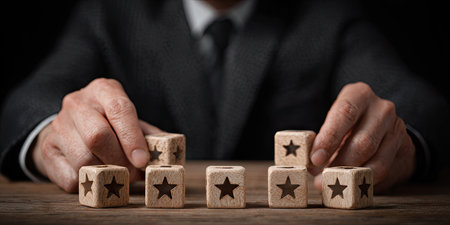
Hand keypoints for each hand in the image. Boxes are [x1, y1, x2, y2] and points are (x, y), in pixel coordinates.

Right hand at [32, 78, 162, 191]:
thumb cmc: (109, 124)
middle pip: (98, 135)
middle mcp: (78, 103)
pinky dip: (88, 183)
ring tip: (119, 177)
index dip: (133, 138)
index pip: (120, 109)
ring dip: (106, 174)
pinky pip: (70, 176)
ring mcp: (58, 125)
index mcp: (103, 90)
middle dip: (120, 159)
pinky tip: (97, 178)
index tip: (142, 160)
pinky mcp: (47, 149)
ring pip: (83, 158)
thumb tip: (167, 154)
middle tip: (134, 174)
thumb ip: (149, 135)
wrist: (69, 128)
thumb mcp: (130, 122)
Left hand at [310, 82, 415, 192]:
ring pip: (376, 158)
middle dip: (339, 164)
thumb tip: (311, 166)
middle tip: (321, 181)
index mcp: (359, 95)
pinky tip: (351, 186)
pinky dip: (365, 180)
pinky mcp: (405, 147)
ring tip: (333, 186)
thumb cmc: (348, 126)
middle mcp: (381, 108)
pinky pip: (385, 169)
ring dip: (351, 176)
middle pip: (362, 140)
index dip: (329, 138)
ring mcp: (397, 128)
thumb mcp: (335, 125)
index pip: (345, 113)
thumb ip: (324, 141)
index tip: (315, 159)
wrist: (383, 130)